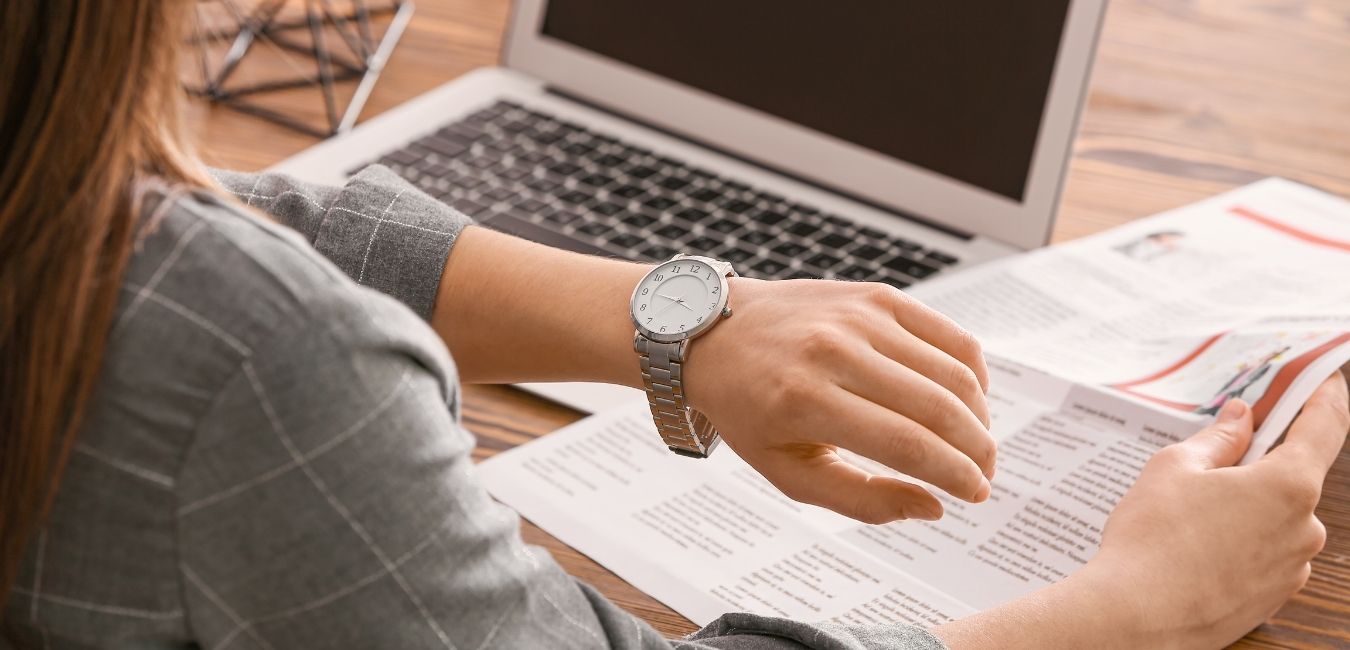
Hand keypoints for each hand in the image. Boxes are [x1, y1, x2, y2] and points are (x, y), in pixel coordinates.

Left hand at [684, 277, 994, 522]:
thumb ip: (861, 499)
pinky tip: (968, 399)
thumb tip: (934, 507)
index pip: (907, 444)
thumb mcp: (788, 471)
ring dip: (979, 415)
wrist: (715, 333)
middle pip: (937, 408)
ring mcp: (858, 317)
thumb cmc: (750, 410)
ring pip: (952, 370)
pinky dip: (971, 370)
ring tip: (976, 444)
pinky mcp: (876, 296)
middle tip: (984, 475)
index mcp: (806, 401)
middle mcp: (834, 351)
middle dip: (977, 450)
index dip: (954, 474)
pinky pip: (948, 334)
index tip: (976, 494)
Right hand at [934, 373, 1348, 649]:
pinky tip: (1197, 546)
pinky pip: (1265, 554)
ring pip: (1277, 519)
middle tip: (1214, 458)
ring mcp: (1292, 568)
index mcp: (1288, 485)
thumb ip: (1216, 439)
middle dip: (1259, 462)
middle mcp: (1304, 528)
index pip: (1326, 425)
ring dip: (1246, 507)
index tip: (1320, 379)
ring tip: (1189, 514)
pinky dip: (1239, 542)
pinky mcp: (1272, 597)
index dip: (1325, 395)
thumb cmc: (1152, 540)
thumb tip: (1240, 418)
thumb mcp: (1174, 468)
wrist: (1135, 616)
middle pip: (1293, 477)